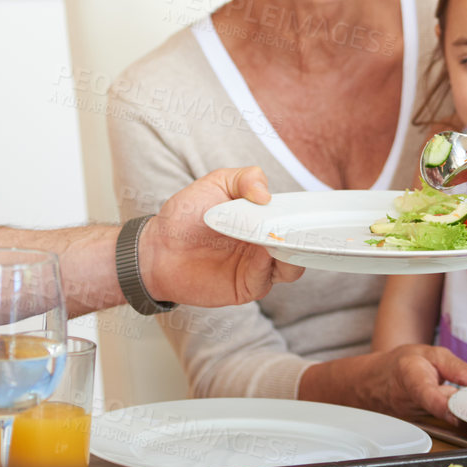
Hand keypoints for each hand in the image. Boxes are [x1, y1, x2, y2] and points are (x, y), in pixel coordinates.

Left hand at [138, 166, 302, 305]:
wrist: (157, 248)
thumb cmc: (186, 214)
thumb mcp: (216, 183)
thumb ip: (245, 178)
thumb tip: (267, 195)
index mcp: (263, 220)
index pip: (295, 219)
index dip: (304, 214)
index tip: (309, 209)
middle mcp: (265, 245)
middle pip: (300, 245)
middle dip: (304, 236)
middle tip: (298, 225)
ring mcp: (257, 268)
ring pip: (291, 267)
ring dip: (290, 252)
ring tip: (281, 237)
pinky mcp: (246, 287)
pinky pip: (265, 278)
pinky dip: (268, 265)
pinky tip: (263, 251)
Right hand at [303, 345, 466, 422]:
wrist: (379, 382)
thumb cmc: (404, 364)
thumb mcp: (430, 354)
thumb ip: (458, 368)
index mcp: (414, 381)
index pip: (430, 397)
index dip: (447, 406)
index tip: (465, 410)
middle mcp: (416, 406)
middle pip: (448, 410)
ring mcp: (420, 421)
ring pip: (451, 417)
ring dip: (465, 407)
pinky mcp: (427, 428)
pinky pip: (449, 421)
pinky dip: (460, 413)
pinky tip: (462, 403)